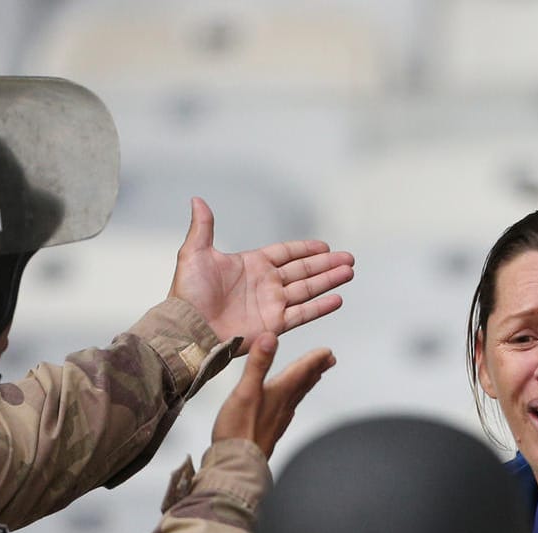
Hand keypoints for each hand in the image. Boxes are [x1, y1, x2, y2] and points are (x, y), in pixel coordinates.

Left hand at [168, 197, 354, 352]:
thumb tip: (198, 200)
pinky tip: (337, 298)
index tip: (324, 246)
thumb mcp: (194, 253)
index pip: (285, 253)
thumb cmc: (187, 294)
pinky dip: (320, 307)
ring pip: (308, 289)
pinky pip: (302, 313)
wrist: (188, 328)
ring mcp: (271, 305)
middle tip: (349, 258)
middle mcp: (265, 284)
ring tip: (349, 272)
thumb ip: (203, 227)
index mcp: (251, 265)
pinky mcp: (274, 324)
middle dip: (326, 264)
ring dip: (329, 280)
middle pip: (303, 270)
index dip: (305, 249)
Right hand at [210, 333, 335, 457]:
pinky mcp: (269, 432)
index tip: (326, 351)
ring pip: (297, 397)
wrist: (237, 465)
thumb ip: (258, 364)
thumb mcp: (245, 390)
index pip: (300, 372)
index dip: (313, 359)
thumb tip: (270, 338)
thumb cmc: (239, 431)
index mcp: (278, 393)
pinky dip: (292, 402)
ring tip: (314, 377)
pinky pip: (286, 412)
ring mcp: (277, 420)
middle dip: (315, 370)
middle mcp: (282, 407)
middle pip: (303, 384)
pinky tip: (289, 406)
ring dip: (306, 384)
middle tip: (329, 360)